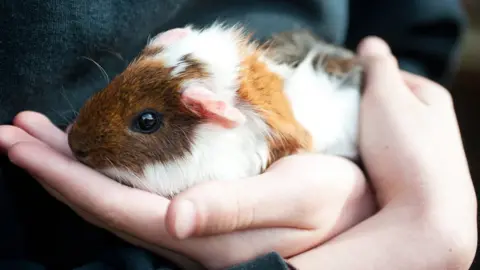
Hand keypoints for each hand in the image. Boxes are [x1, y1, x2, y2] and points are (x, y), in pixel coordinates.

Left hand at [0, 112, 374, 268]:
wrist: (355, 216)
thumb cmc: (334, 202)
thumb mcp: (297, 198)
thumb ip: (236, 209)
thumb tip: (174, 222)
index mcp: (205, 239)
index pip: (117, 208)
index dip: (66, 177)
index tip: (23, 145)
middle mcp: (188, 242)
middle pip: (105, 206)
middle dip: (55, 170)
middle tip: (14, 134)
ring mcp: (190, 236)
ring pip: (116, 202)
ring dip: (76, 170)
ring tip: (41, 139)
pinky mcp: (199, 222)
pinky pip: (138, 199)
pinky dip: (108, 174)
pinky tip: (97, 157)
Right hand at [288, 37, 476, 268]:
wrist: (427, 216)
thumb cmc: (407, 150)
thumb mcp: (387, 96)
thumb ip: (377, 66)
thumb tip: (370, 44)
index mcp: (430, 96)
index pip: (388, 73)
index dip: (359, 77)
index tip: (334, 87)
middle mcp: (431, 123)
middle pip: (383, 104)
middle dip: (358, 107)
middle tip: (333, 114)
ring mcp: (422, 152)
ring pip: (380, 133)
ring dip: (360, 134)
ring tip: (340, 140)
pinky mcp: (411, 177)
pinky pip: (382, 157)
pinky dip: (367, 156)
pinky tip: (355, 162)